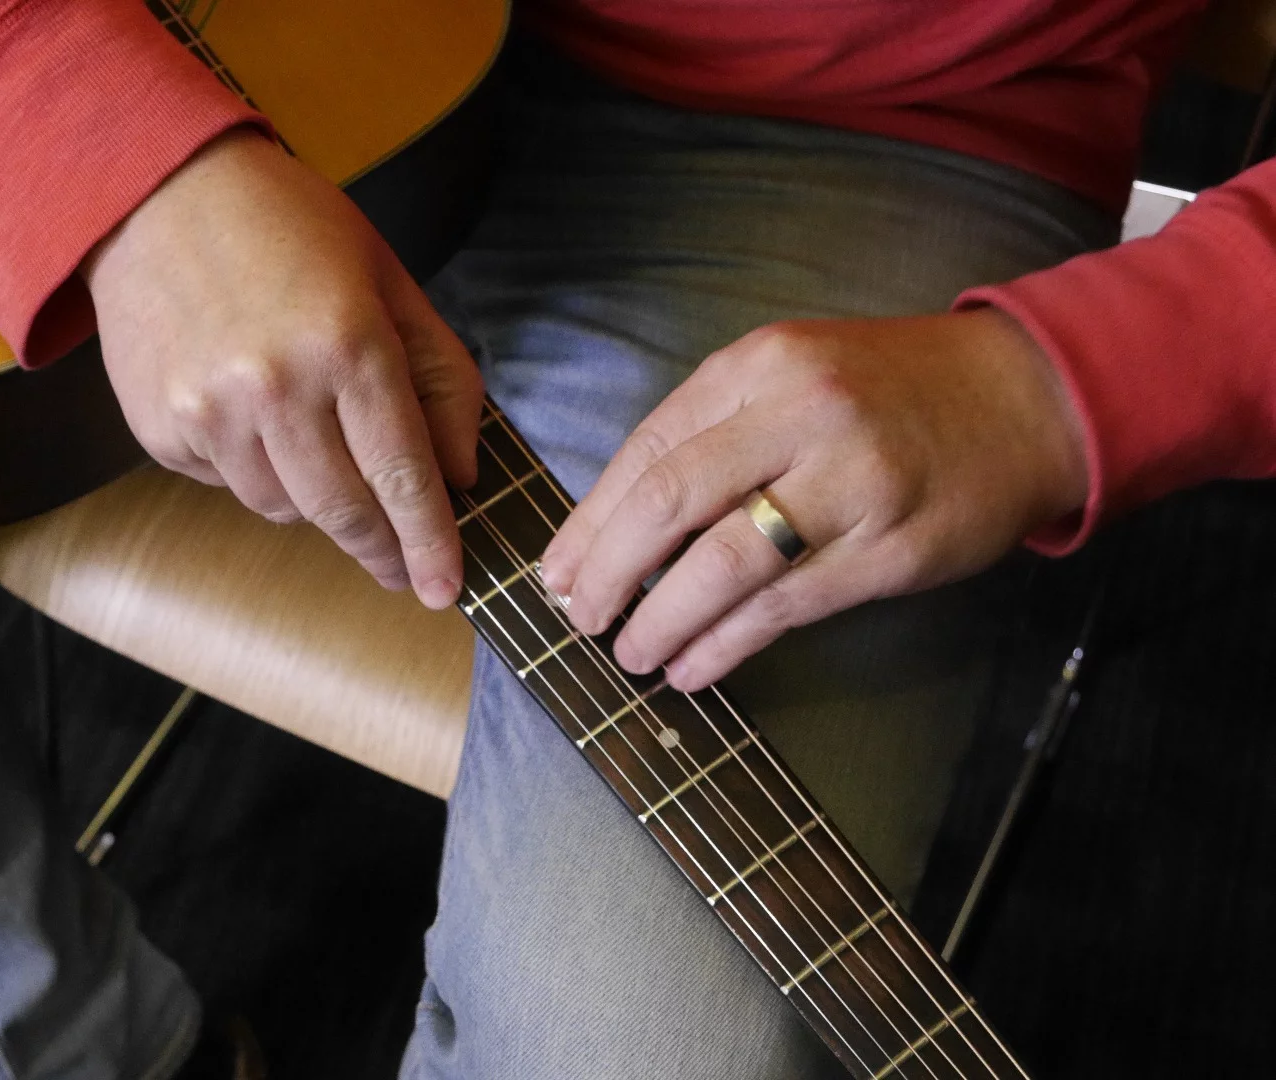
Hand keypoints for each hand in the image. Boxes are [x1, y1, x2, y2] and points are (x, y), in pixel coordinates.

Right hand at [83, 129, 482, 608]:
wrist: (156, 194)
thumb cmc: (290, 229)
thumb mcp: (388, 282)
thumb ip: (440, 378)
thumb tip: (460, 477)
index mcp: (347, 344)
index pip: (402, 473)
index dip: (429, 541)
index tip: (446, 588)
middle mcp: (274, 387)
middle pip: (343, 512)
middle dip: (381, 549)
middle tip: (402, 568)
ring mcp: (208, 413)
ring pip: (283, 509)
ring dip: (313, 500)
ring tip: (314, 443)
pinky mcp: (161, 428)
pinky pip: (226, 485)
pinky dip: (252, 469)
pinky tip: (250, 412)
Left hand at [539, 310, 1087, 689]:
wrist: (1021, 400)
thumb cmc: (886, 393)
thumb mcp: (792, 375)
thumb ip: (712, 432)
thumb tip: (616, 525)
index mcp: (760, 365)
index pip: (648, 449)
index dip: (591, 520)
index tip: (557, 570)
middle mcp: (800, 415)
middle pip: (669, 502)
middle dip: (608, 571)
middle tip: (580, 618)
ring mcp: (850, 483)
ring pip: (722, 565)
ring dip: (661, 620)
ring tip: (631, 653)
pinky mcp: (889, 549)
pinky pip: (783, 608)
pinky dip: (725, 645)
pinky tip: (693, 667)